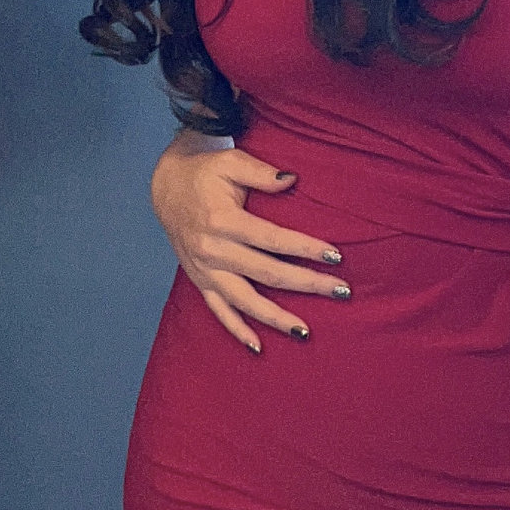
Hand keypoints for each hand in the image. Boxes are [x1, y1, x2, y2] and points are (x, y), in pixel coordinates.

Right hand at [151, 134, 352, 352]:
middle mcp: (213, 250)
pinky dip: (237, 330)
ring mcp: (205, 270)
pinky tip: (259, 347)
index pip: (273, 240)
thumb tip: (292, 179)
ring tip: (305, 331)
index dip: (306, 249)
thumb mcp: (231, 162)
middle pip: (268, 274)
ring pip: (245, 301)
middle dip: (308, 284)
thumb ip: (261, 172)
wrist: (167, 187)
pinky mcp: (199, 281)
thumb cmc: (205, 172)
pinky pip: (219, 311)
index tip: (336, 256)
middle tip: (342, 291)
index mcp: (223, 220)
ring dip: (276, 319)